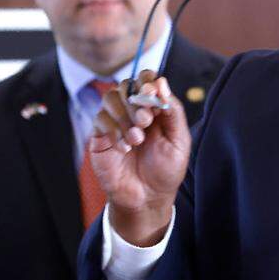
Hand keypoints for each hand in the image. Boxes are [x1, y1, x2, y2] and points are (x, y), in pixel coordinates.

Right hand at [90, 70, 190, 245]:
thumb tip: (162, 83)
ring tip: (137, 139)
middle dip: (137, 101)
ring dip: (125, 116)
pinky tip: (125, 149)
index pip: (146, 80)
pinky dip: (114, 132)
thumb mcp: (179, 141)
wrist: (148, 198)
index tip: (152, 92)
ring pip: (110, 98)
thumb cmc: (166, 170)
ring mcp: (115, 122)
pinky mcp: (100, 136)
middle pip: (126, 85)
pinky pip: (100, 120)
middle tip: (146, 121)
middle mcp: (133, 111)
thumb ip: (173, 112)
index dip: (147, 81)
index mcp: (154, 109)